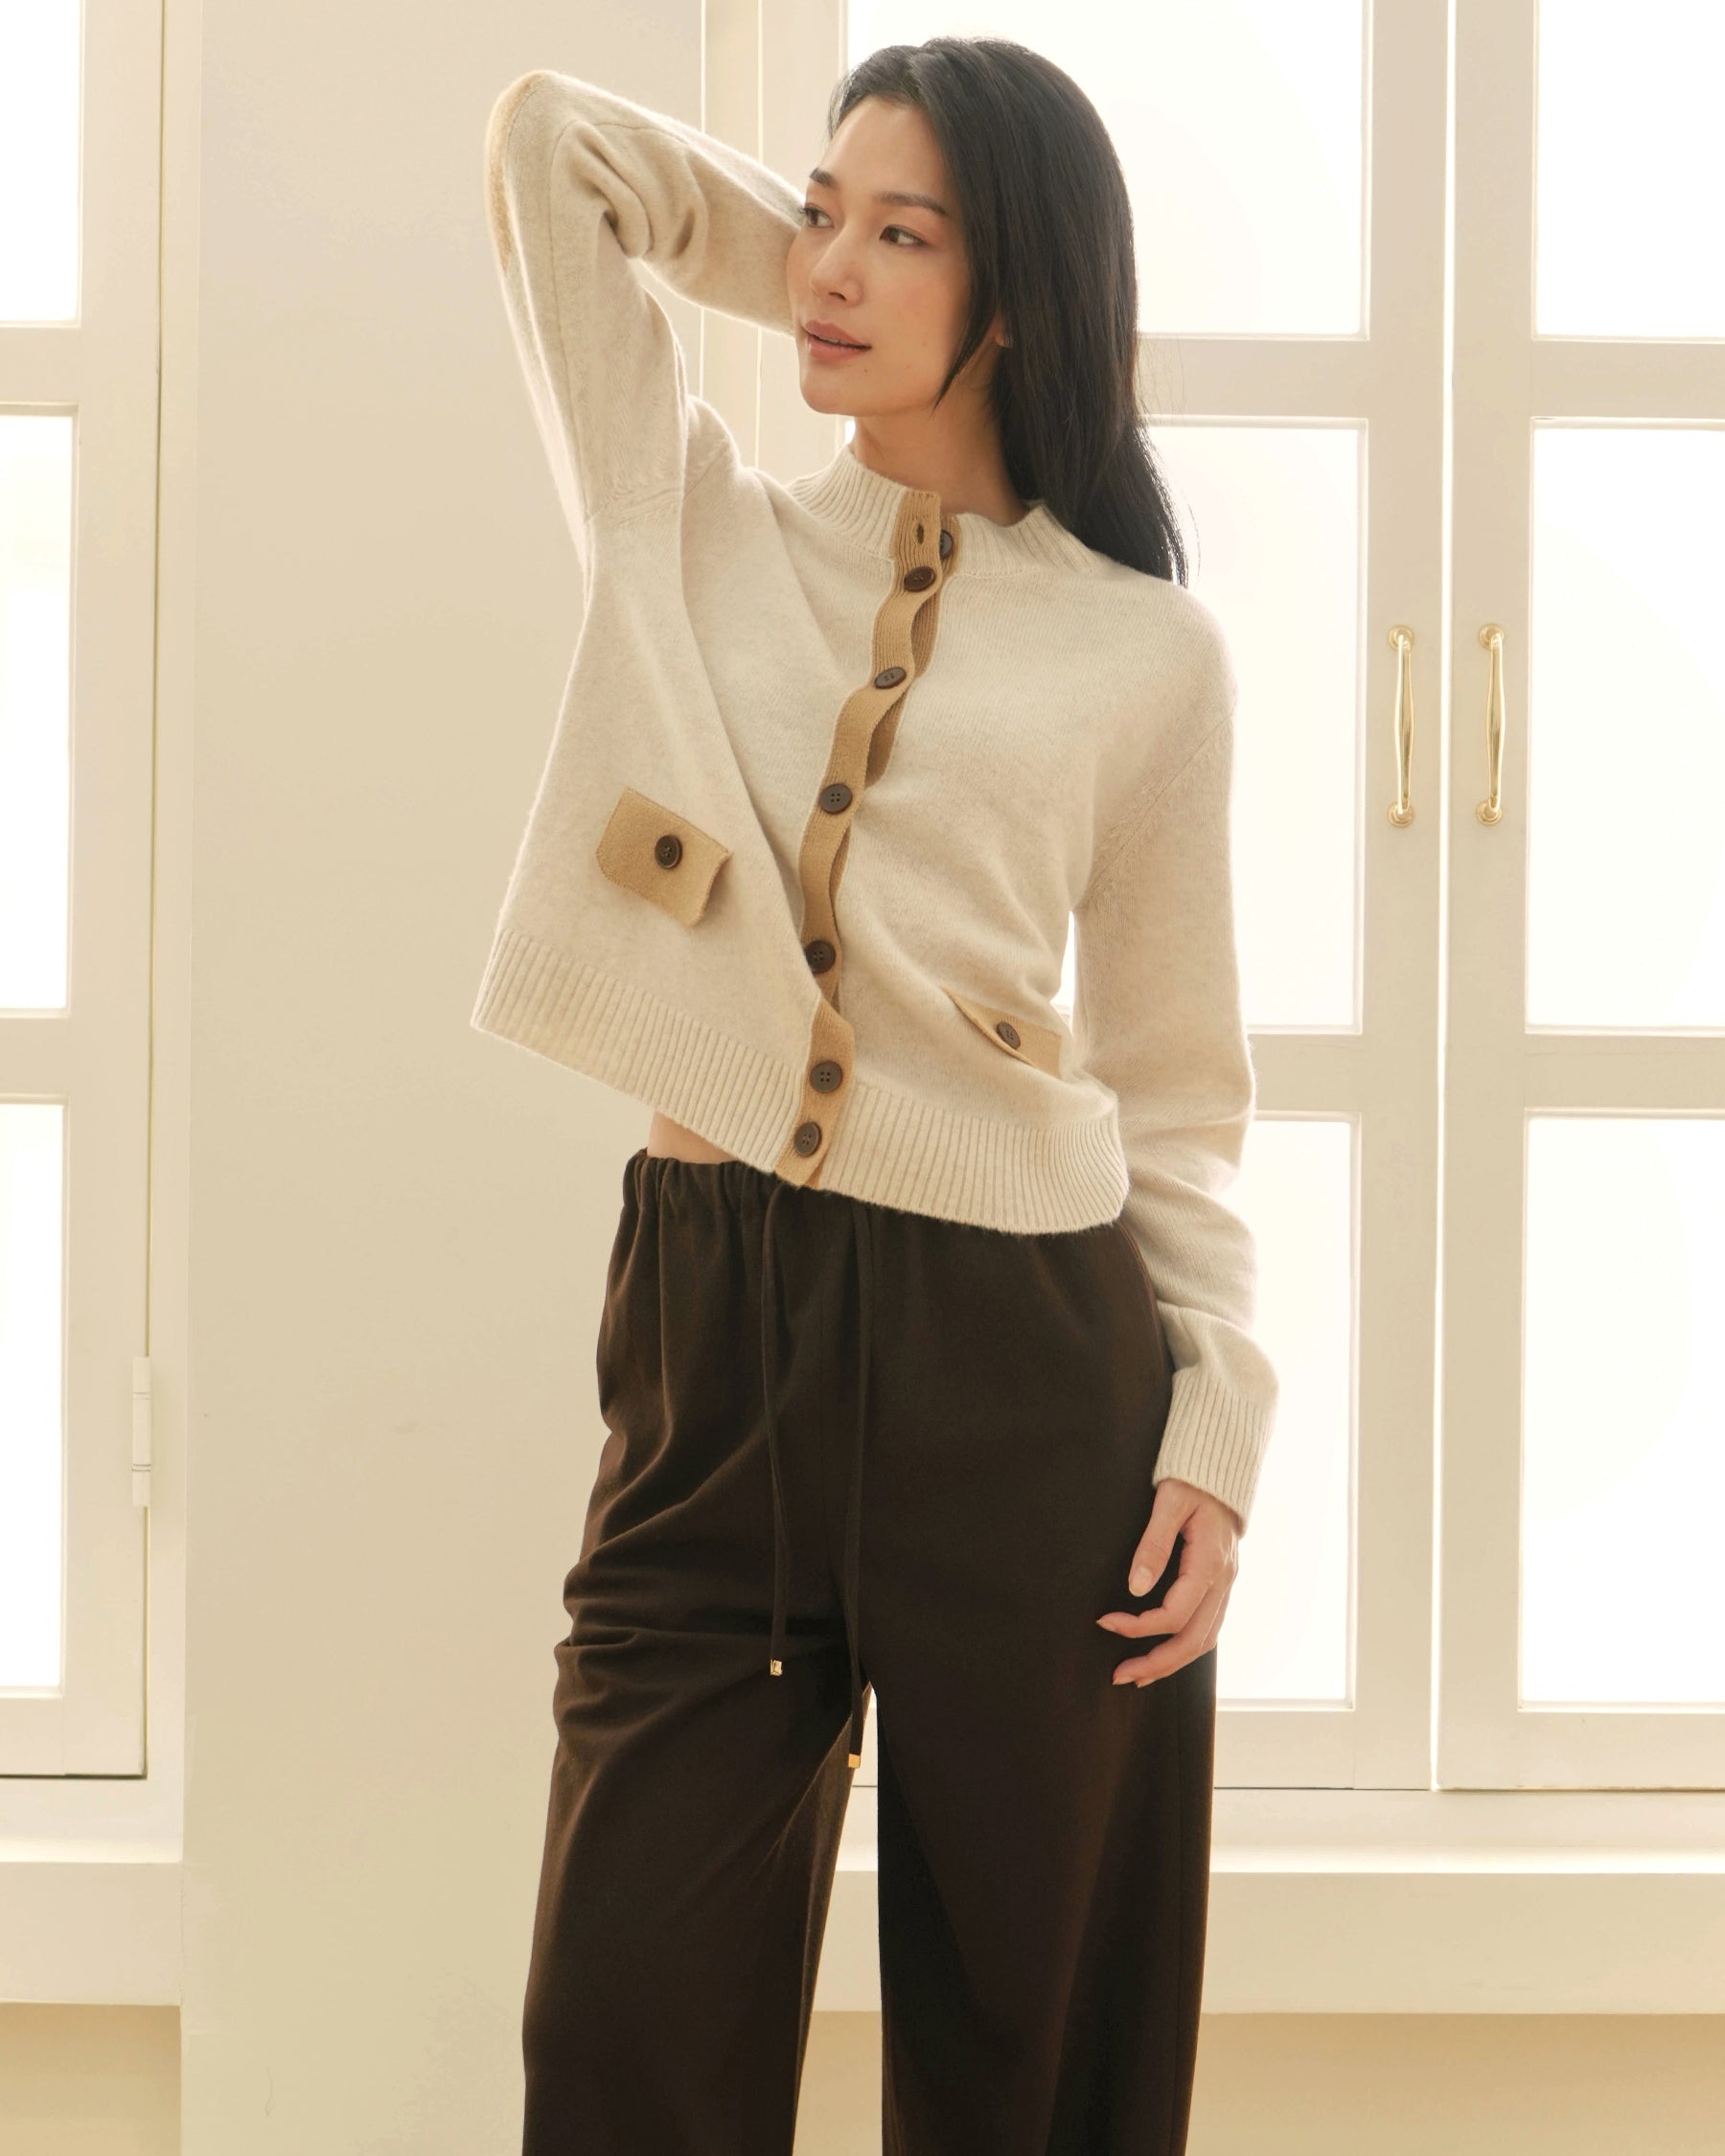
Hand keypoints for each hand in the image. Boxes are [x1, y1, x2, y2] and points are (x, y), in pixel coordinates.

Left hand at [1096, 1477, 1241, 1685]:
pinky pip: (1209, 1628)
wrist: (1222, 1470)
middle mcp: (1224, 1581)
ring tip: (1139, 1675)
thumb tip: (1136, 1588)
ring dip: (1172, 1663)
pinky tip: (1165, 1654)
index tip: (1105, 1622)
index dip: (1139, 1627)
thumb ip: (1153, 1544)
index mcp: (1210, 1564)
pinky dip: (1187, 1648)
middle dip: (1155, 1662)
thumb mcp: (1169, 1502)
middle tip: (1119, 1675)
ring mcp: (1227, 1586)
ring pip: (1205, 1641)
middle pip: (1193, 1640)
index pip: (1175, 1614)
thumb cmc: (1193, 1481)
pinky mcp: (1223, 1585)